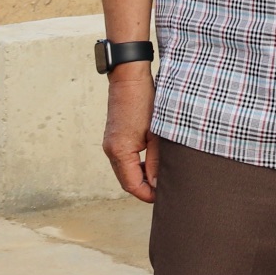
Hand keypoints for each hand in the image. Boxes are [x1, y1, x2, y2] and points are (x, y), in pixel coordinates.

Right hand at [103, 66, 159, 203]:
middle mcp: (111, 150)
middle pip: (126, 180)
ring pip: (125, 171)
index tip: (163, 197)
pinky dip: (136, 165)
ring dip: (140, 176)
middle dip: (144, 188)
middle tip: (165, 189)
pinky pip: (123, 159)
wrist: (129, 77)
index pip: (132, 185)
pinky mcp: (113, 137)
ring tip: (160, 176)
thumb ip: (157, 161)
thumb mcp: (157, 133)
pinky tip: (151, 162)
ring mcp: (110, 144)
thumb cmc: (146, 101)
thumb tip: (158, 184)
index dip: (147, 194)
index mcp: (120, 152)